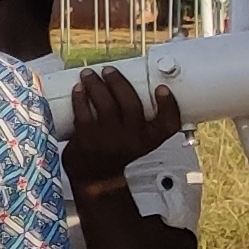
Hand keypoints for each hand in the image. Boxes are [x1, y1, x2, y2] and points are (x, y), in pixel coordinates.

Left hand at [62, 69, 181, 194]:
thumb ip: (143, 120)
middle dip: (118, 82)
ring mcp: (108, 139)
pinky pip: (83, 113)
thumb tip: (141, 86)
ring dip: (96, 85)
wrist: (96, 178)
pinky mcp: (87, 140)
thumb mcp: (139, 140)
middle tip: (108, 70)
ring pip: (105, 105)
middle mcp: (131, 139)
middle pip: (130, 104)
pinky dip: (80, 98)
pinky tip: (78, 89)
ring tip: (89, 74)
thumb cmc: (118, 153)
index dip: (169, 105)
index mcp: (149, 139)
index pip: (168, 124)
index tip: (162, 89)